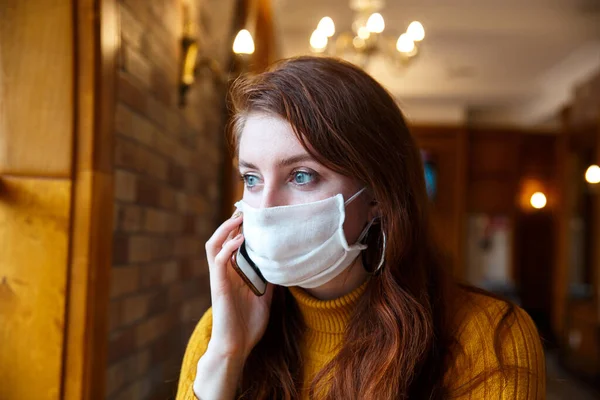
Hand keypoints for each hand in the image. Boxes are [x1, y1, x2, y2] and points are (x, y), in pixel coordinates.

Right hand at [204, 212, 273, 360]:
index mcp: (233, 273)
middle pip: (220, 238)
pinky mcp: (218, 286)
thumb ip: (269, 281)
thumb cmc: (248, 325)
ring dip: (225, 229)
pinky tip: (239, 240)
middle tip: (244, 209)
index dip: (239, 228)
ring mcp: (220, 278)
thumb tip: (283, 266)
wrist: (236, 347)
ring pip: (213, 245)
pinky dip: (228, 247)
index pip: (232, 243)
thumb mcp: (265, 298)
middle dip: (230, 222)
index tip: (254, 214)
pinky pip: (218, 261)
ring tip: (239, 218)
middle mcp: (224, 272)